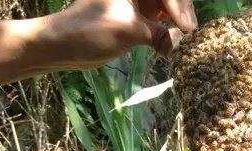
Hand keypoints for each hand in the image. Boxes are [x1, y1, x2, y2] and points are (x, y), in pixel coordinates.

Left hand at [0, 0, 196, 83]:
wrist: (61, 45)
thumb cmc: (89, 31)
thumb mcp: (128, 30)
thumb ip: (158, 34)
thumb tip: (180, 45)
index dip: (179, 8)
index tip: (187, 30)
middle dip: (181, 13)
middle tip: (190, 35)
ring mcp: (135, 1)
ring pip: (166, 8)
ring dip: (176, 23)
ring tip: (183, 41)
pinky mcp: (134, 16)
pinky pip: (158, 20)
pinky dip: (167, 31)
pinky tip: (172, 44)